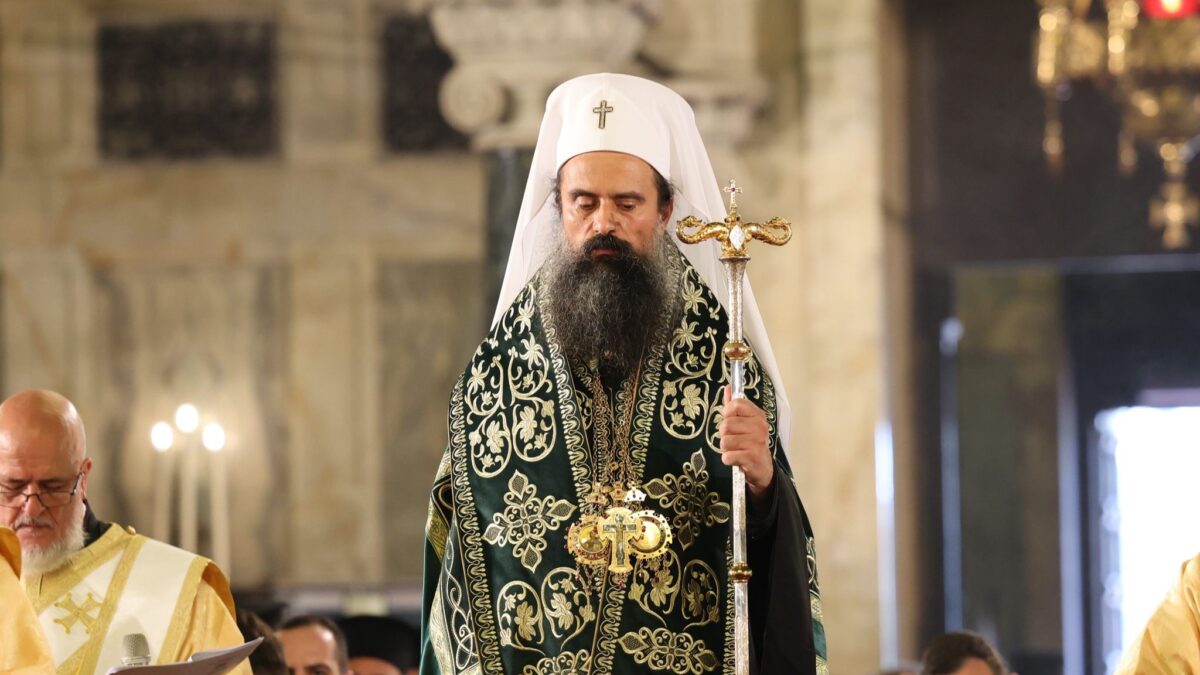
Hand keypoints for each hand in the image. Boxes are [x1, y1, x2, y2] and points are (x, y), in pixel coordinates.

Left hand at [717, 385, 774, 507]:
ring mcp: (756, 442)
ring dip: (726, 448)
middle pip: (726, 424)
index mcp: (758, 415)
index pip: (736, 404)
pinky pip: (727, 456)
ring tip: (736, 450)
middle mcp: (759, 427)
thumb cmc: (751, 443)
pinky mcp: (751, 457)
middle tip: (735, 440)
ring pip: (725, 441)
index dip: (728, 413)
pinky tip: (737, 459)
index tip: (731, 420)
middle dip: (725, 435)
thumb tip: (728, 388)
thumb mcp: (745, 423)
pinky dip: (728, 459)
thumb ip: (735, 406)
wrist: (762, 467)